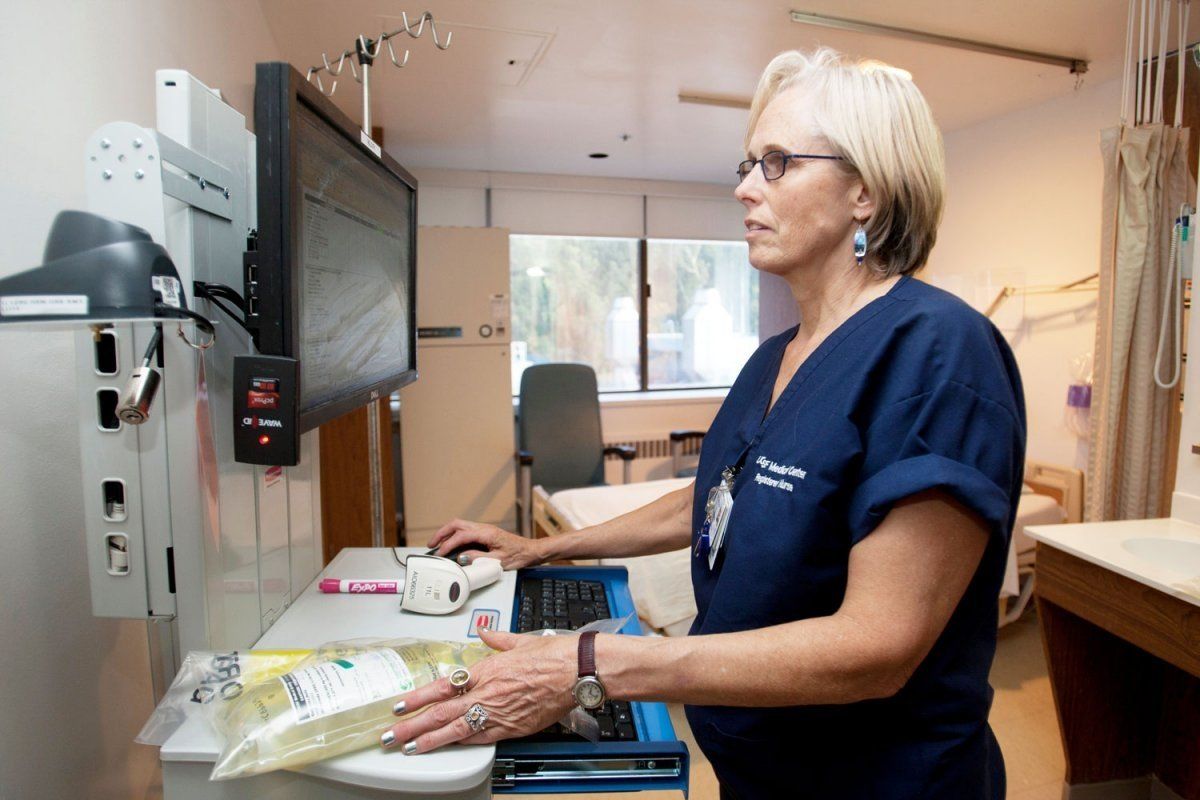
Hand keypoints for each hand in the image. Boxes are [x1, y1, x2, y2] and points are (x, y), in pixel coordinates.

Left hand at [379, 628, 576, 752]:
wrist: (577, 671)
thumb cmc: (553, 655)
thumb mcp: (519, 640)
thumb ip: (497, 639)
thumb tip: (484, 631)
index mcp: (485, 670)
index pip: (442, 686)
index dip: (418, 698)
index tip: (400, 705)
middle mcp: (487, 693)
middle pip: (442, 713)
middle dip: (413, 725)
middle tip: (391, 735)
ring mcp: (499, 713)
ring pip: (456, 730)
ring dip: (430, 740)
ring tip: (409, 747)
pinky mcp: (513, 728)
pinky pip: (481, 738)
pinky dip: (462, 744)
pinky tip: (447, 748)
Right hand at [428, 519, 544, 569]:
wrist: (530, 551)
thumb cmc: (518, 556)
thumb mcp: (498, 561)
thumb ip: (478, 558)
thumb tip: (462, 557)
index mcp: (486, 533)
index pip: (461, 536)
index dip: (448, 545)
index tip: (440, 553)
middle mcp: (484, 528)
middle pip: (456, 524)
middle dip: (442, 533)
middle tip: (431, 544)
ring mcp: (484, 530)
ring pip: (460, 526)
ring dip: (447, 533)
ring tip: (437, 544)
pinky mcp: (485, 534)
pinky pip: (465, 531)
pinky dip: (454, 536)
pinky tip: (451, 545)